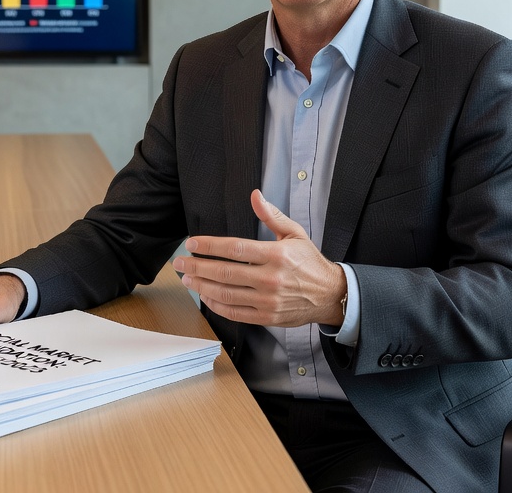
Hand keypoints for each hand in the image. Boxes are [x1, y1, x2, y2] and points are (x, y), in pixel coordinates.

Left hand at [172, 190, 345, 326]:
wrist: (331, 295)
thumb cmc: (310, 263)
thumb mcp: (295, 233)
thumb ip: (272, 215)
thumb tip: (256, 195)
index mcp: (276, 254)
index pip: (235, 248)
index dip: (209, 246)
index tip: (192, 244)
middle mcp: (270, 278)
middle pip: (224, 272)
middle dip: (197, 266)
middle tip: (180, 262)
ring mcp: (267, 300)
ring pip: (226, 294)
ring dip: (201, 286)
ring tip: (187, 278)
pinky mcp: (267, 317)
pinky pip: (234, 313)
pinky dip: (216, 306)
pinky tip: (206, 296)